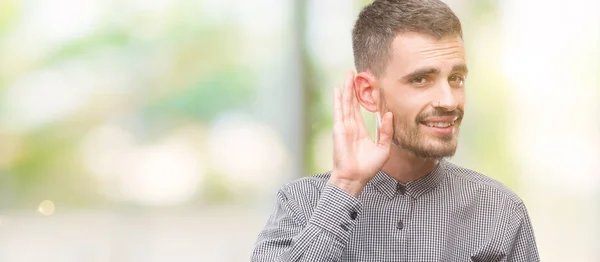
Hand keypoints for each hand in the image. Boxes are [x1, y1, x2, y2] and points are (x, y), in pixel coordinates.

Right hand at [328, 71, 393, 196]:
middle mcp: (351, 127)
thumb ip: (386, 131)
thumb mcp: (384, 148)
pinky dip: (338, 99)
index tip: (370, 86)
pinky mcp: (339, 129)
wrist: (355, 177)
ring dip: (347, 88)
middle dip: (354, 88)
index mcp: (361, 131)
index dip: (366, 98)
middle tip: (356, 73)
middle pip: (353, 103)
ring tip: (349, 74)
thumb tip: (388, 114)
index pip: (363, 110)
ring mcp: (344, 127)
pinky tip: (338, 88)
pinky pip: (339, 111)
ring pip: (346, 103)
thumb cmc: (368, 168)